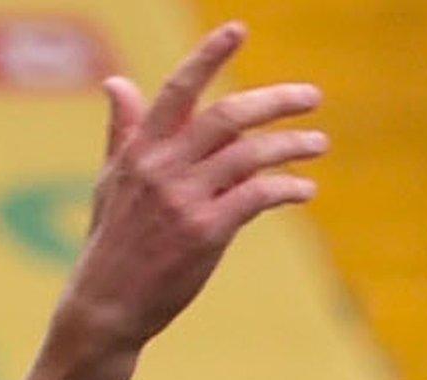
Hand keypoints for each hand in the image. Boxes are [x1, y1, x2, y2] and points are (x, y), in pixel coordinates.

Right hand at [59, 23, 326, 353]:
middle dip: (275, 101)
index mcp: (140, 149)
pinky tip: (305, 189)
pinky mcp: (206, 232)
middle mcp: (161, 167)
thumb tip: (116, 82)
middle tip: (312, 95)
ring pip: (250, 155)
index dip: (209, 56)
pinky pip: (258, 196)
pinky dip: (288, 188)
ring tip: (320, 143)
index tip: (239, 29)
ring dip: (292, 145)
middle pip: (227, 116)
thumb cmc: (113, 242)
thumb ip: (122, 131)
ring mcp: (184, 199)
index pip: (178, 90)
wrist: (107, 304)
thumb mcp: (111, 181)